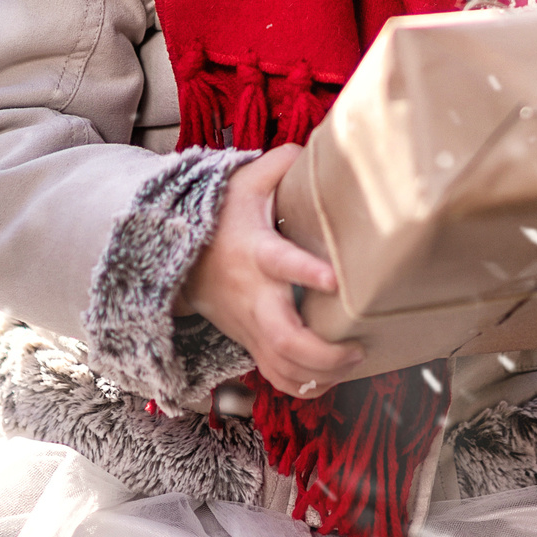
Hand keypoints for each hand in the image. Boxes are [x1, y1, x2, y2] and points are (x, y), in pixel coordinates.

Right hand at [176, 145, 365, 397]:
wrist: (179, 259)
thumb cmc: (220, 217)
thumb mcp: (244, 182)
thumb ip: (281, 164)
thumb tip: (314, 149)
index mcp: (257, 252)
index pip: (280, 263)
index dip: (306, 273)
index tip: (336, 279)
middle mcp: (254, 296)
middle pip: (284, 338)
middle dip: (323, 354)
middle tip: (357, 348)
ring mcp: (250, 326)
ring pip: (281, 368)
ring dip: (319, 377)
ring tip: (353, 364)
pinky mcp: (250, 343)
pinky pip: (275, 378)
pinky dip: (303, 387)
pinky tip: (330, 380)